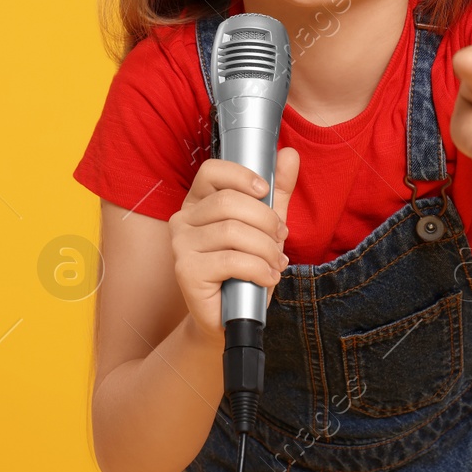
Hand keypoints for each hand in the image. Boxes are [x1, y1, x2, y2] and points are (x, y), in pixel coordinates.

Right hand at [169, 147, 299, 340]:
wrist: (232, 317)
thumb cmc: (246, 269)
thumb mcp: (266, 225)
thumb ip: (278, 191)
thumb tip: (290, 154)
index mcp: (198, 202)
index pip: (212, 171)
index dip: (242, 176)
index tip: (265, 192)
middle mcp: (182, 220)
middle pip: (228, 202)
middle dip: (266, 220)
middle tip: (281, 238)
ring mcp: (181, 246)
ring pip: (232, 232)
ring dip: (266, 248)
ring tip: (276, 263)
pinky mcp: (186, 271)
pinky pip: (230, 260)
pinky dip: (259, 269)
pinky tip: (267, 278)